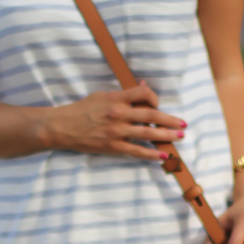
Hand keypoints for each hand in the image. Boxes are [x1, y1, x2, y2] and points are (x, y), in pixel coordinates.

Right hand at [42, 81, 184, 161]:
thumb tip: (143, 88)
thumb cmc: (81, 109)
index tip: (158, 104)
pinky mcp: (112, 147)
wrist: (61, 127)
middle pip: (151, 115)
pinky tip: (163, 155)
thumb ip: (123, 94)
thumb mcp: (101, 95)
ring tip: (179, 137)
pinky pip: (137, 151)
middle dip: (170, 120)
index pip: (144, 94)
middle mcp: (118, 113)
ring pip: (148, 133)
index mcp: (116, 98)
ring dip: (167, 135)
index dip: (155, 98)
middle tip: (183, 124)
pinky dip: (151, 154)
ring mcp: (116, 131)